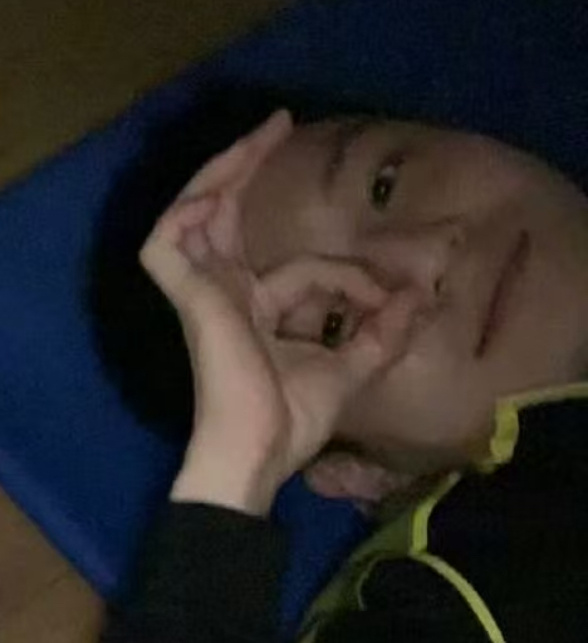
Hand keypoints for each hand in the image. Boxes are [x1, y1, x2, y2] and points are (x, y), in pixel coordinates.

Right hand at [140, 112, 427, 513]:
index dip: (352, 279)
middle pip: (229, 216)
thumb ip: (383, 334)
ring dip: (225, 171)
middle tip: (281, 124)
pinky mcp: (187, 295)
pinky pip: (168, 241)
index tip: (394, 296)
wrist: (257, 453)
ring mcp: (201, 290)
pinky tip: (218, 187)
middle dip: (252, 169)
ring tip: (263, 132)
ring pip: (197, 213)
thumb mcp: (351, 368)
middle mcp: (225, 291)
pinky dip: (186, 210)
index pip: (305, 271)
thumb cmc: (292, 420)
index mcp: (255, 309)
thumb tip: (423, 298)